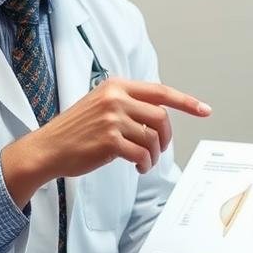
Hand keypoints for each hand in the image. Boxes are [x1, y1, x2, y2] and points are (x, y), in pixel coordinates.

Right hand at [1, 79, 209, 204]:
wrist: (47, 148)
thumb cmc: (75, 130)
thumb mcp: (100, 104)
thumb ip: (128, 103)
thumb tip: (159, 115)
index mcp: (116, 86)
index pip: (160, 91)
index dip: (186, 101)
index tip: (204, 110)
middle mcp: (115, 98)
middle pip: (161, 117)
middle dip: (166, 138)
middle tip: (159, 149)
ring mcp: (112, 119)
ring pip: (153, 137)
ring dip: (154, 154)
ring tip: (145, 161)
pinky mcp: (109, 140)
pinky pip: (141, 153)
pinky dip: (145, 163)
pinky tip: (139, 167)